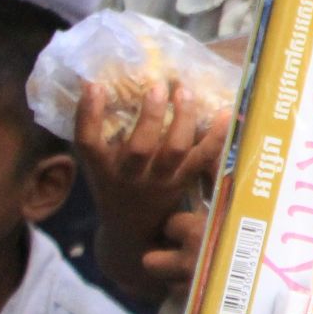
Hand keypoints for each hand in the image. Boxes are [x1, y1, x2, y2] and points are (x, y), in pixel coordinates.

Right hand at [75, 83, 229, 296]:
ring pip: (175, 150)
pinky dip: (216, 136)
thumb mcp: (98, 164)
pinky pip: (204, 158)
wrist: (132, 231)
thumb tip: (98, 82)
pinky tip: (224, 112)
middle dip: (150, 115)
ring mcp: (160, 181)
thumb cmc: (114, 185)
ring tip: (185, 92)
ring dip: (183, 118)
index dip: (89, 115)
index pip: (88, 142)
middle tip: (157, 86)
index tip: (95, 86)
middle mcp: (130, 176)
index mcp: (102, 169)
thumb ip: (99, 132)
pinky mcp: (184, 182)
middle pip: (140, 147)